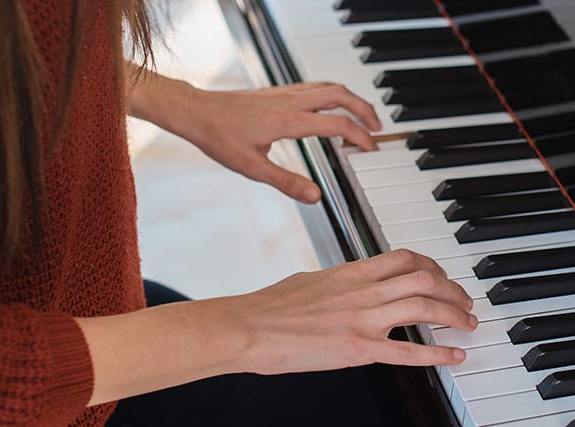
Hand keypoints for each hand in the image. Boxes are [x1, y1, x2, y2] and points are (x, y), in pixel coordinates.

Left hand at [133, 78, 382, 203]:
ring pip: (329, 86)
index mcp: (289, 120)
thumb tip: (315, 196)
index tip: (372, 149)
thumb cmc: (219, 137)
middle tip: (378, 128)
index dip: (359, 137)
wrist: (196, 112)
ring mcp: (284, 93)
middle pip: (341, 95)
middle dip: (365, 110)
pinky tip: (330, 105)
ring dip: (351, 98)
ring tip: (362, 115)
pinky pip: (314, 85)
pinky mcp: (277, 91)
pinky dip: (333, 93)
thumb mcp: (253, 168)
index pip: (337, 124)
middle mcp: (291, 101)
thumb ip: (287, 182)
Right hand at [219, 249, 475, 374]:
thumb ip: (336, 282)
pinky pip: (408, 351)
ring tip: (468, 323)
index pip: (404, 258)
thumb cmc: (270, 307)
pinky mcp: (358, 349)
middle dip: (452, 289)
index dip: (432, 265)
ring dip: (454, 314)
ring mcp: (363, 319)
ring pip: (424, 306)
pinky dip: (437, 353)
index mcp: (351, 272)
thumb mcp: (309, 281)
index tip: (442, 275)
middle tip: (464, 302)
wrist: (249, 327)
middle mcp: (363, 291)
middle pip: (424, 278)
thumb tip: (346, 285)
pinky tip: (455, 355)